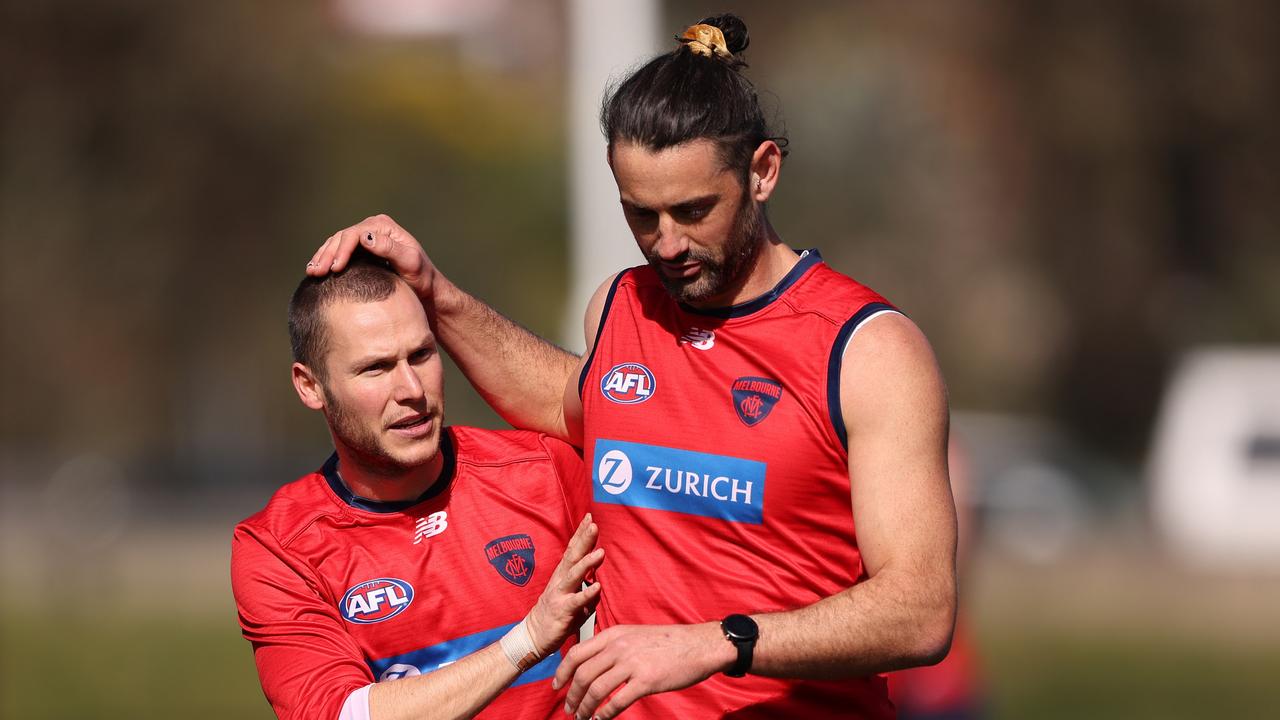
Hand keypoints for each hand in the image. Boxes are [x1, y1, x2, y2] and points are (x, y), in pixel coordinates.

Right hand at [307, 214, 437, 299]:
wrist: (425, 289)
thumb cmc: (421, 277)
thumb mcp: (410, 263)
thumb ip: (389, 249)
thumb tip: (365, 238)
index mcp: (383, 227)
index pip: (355, 234)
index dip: (342, 250)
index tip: (334, 269)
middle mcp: (372, 229)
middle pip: (342, 238)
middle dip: (327, 255)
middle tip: (316, 273)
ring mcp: (365, 239)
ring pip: (336, 244)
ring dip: (322, 257)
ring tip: (311, 272)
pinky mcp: (360, 252)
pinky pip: (338, 252)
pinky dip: (326, 260)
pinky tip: (316, 270)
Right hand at [525, 514, 604, 657]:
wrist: (534, 637)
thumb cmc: (555, 616)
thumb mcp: (573, 599)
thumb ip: (585, 588)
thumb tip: (598, 582)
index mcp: (562, 576)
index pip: (572, 551)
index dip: (580, 534)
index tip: (589, 518)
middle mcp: (560, 581)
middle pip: (572, 557)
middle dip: (583, 540)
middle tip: (593, 524)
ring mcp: (560, 595)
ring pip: (574, 575)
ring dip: (587, 563)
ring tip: (601, 552)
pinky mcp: (562, 611)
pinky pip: (576, 601)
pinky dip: (587, 593)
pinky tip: (597, 587)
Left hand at [552, 622, 735, 719]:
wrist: (699, 645)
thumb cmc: (669, 643)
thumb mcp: (635, 635)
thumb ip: (615, 646)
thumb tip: (595, 664)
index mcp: (614, 634)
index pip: (577, 653)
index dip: (562, 672)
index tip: (556, 686)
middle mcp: (619, 647)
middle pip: (582, 674)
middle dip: (571, 695)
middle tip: (569, 709)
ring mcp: (632, 663)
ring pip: (596, 689)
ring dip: (585, 707)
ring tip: (581, 718)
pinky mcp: (646, 681)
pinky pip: (617, 701)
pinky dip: (604, 714)